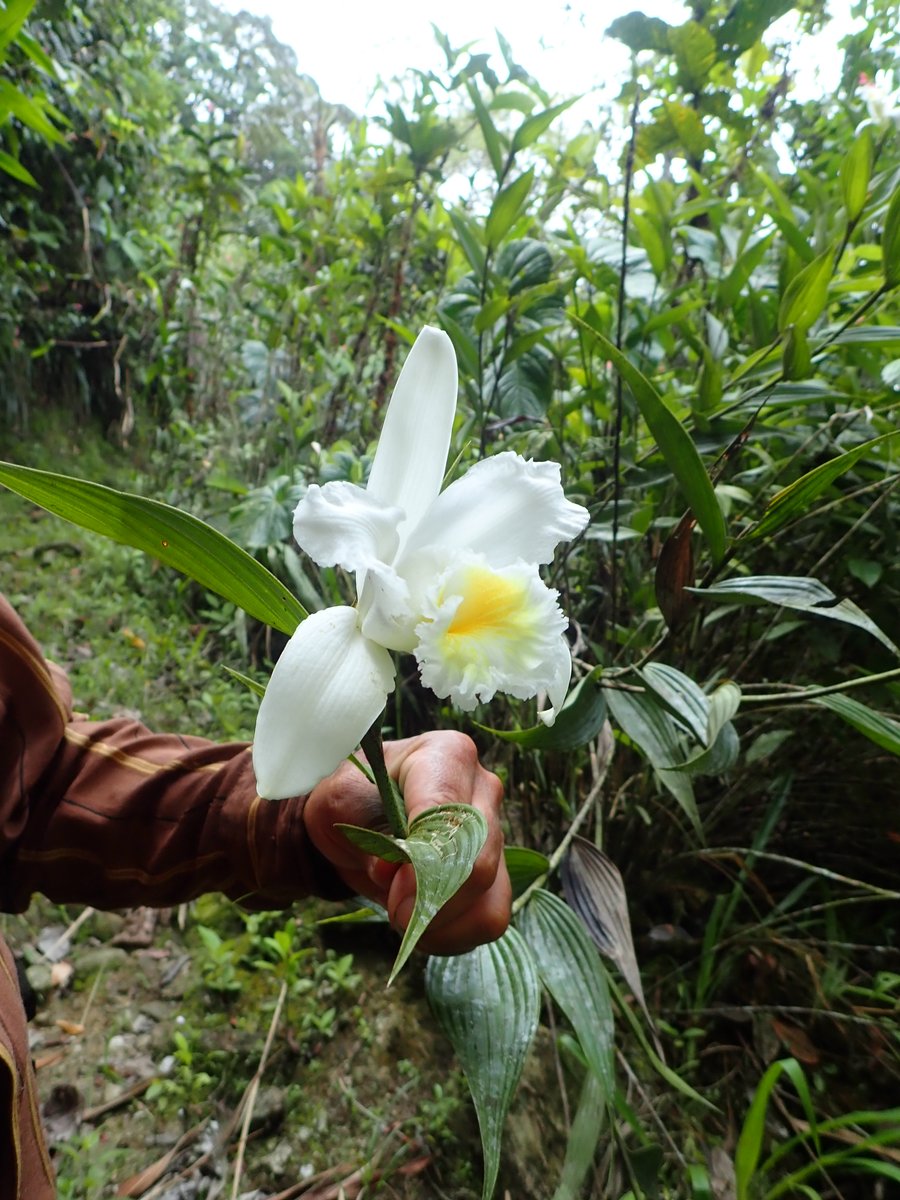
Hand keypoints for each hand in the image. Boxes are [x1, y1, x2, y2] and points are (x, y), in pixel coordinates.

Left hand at [304, 731, 509, 954]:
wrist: (355, 818)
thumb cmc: (350, 799)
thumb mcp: (341, 803)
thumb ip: (372, 834)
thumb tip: (398, 875)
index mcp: (447, 755)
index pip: (449, 814)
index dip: (421, 863)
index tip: (388, 885)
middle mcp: (483, 789)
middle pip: (478, 862)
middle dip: (429, 899)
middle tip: (392, 906)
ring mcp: (495, 832)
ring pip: (489, 899)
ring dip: (439, 923)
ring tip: (403, 912)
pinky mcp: (498, 873)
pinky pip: (489, 919)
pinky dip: (451, 935)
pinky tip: (421, 923)